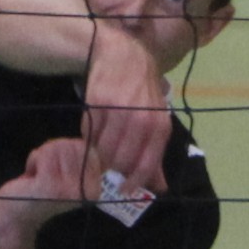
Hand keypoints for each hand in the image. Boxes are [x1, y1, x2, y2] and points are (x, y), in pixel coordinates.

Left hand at [0, 135, 94, 238]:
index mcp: (94, 187)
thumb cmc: (38, 188)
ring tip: (38, 174)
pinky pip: (45, 155)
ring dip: (42, 156)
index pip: (86, 148)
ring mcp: (70, 189)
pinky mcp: (51, 187)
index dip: (65, 149)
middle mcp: (87, 190)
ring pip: (59, 147)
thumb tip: (86, 130)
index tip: (55, 166)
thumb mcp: (65, 172)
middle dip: (53, 151)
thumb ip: (77, 156)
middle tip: (44, 170)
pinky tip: (31, 176)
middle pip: (72, 145)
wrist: (15, 216)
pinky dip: (33, 160)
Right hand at [81, 27, 171, 196]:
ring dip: (98, 154)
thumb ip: (154, 156)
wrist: (123, 56)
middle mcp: (141, 120)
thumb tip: (160, 188)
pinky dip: (88, 137)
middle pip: (121, 160)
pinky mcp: (97, 104)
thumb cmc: (141, 94)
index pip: (147, 163)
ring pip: (103, 149)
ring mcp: (118, 111)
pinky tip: (94, 130)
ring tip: (99, 148)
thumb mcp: (155, 121)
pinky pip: (88, 133)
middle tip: (107, 168)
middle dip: (113, 169)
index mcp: (159, 126)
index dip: (135, 181)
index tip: (124, 192)